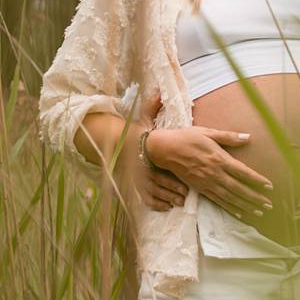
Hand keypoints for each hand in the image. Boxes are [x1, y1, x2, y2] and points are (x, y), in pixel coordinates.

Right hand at [117, 92, 187, 211]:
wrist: (113, 145)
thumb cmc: (134, 135)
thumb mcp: (142, 120)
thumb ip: (151, 108)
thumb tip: (158, 92)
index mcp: (146, 153)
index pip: (159, 168)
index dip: (173, 179)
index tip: (185, 185)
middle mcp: (140, 167)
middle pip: (157, 183)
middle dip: (172, 191)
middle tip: (184, 196)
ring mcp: (136, 178)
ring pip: (152, 192)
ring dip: (166, 198)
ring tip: (179, 202)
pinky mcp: (133, 186)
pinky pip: (144, 199)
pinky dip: (155, 204)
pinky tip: (166, 206)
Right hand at [145, 126, 274, 217]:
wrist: (165, 149)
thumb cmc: (187, 138)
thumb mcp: (208, 132)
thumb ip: (229, 137)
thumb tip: (248, 137)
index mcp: (219, 158)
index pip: (243, 172)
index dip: (257, 180)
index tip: (269, 187)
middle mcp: (215, 173)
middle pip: (239, 188)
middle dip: (255, 197)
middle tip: (269, 205)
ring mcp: (207, 182)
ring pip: (229, 197)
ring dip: (245, 205)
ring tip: (258, 212)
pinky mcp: (199, 188)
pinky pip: (217, 200)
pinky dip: (229, 208)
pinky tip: (239, 213)